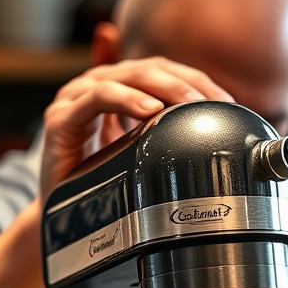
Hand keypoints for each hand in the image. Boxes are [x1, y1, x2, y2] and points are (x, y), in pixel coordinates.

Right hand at [39, 56, 234, 201]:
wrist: (64, 218)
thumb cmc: (104, 186)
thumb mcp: (145, 160)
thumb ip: (171, 141)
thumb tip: (215, 134)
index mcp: (120, 91)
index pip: (164, 71)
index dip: (197, 80)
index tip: (226, 103)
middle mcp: (98, 87)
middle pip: (148, 69)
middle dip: (185, 83)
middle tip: (213, 104)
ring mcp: (76, 100)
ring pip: (125, 77)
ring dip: (162, 88)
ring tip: (188, 104)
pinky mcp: (61, 120)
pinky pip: (96, 98)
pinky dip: (124, 99)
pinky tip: (149, 110)